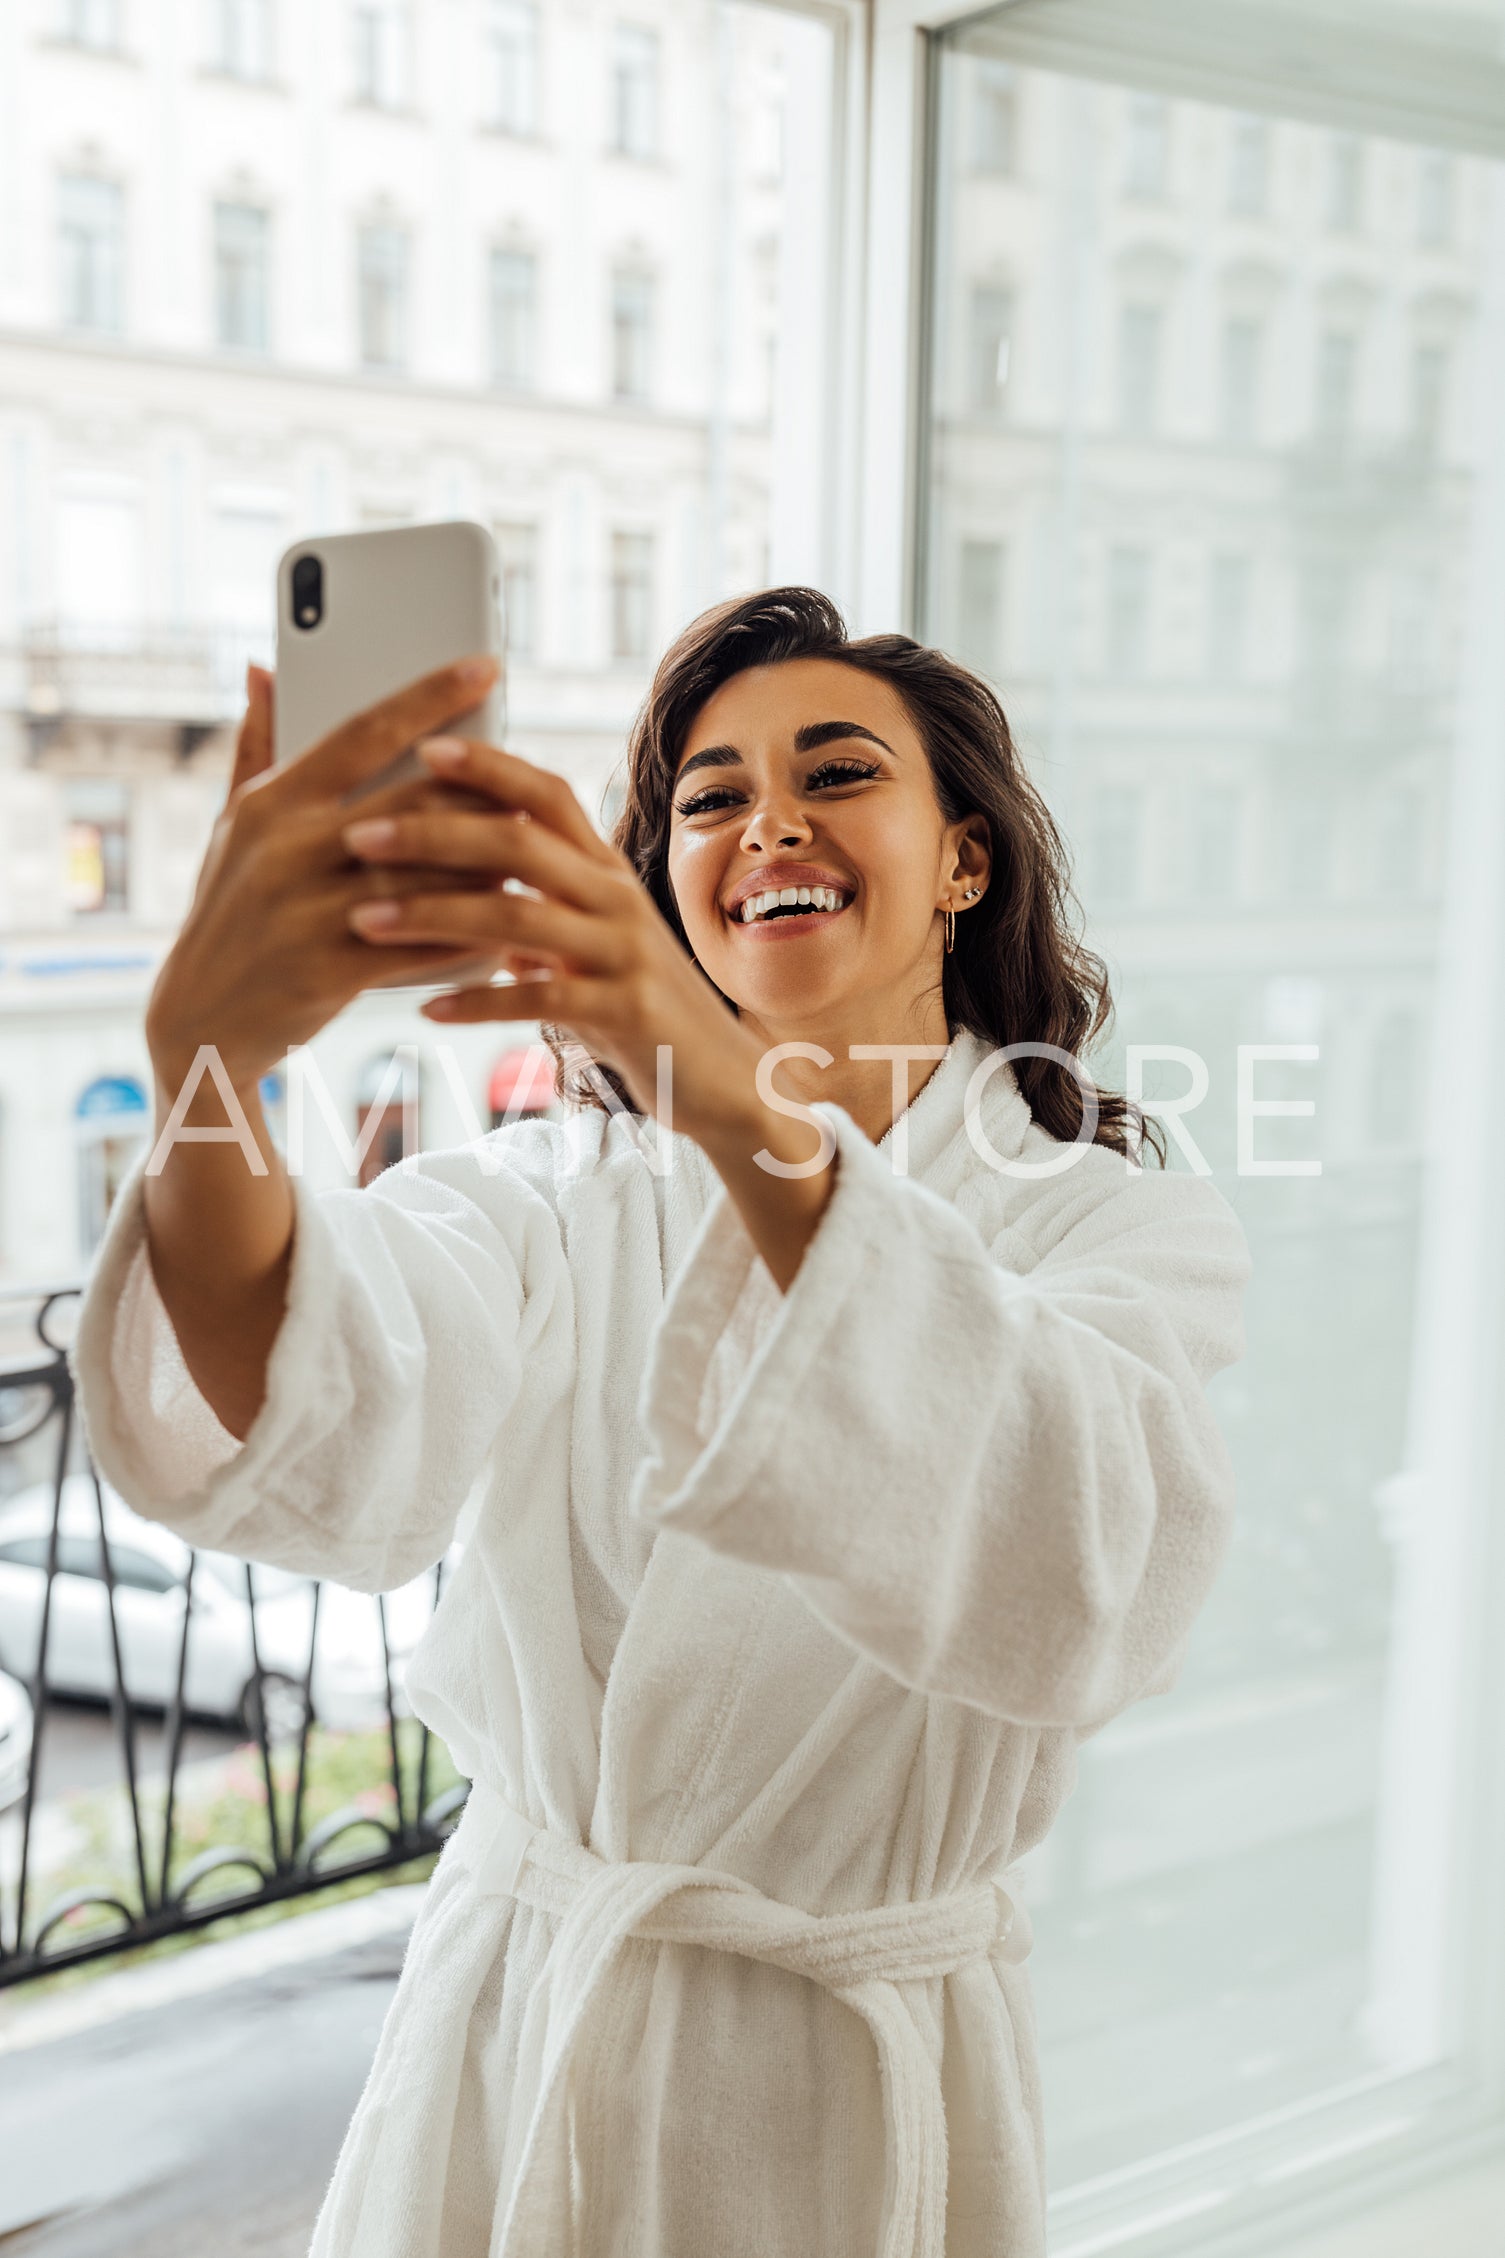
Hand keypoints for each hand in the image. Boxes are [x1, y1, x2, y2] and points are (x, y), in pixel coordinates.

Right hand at [147, 657, 507, 1097]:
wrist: (199, 1019)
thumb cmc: (231, 910)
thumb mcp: (234, 828)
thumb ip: (256, 745)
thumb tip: (262, 667)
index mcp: (271, 803)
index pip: (363, 732)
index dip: (429, 697)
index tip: (484, 667)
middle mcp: (286, 850)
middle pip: (413, 803)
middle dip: (482, 795)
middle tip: (533, 785)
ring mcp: (305, 912)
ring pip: (427, 878)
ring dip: (488, 868)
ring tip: (534, 856)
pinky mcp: (326, 972)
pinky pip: (420, 947)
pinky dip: (468, 938)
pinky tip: (507, 931)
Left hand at [338, 735, 768, 1143]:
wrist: (723, 1080)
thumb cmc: (643, 1009)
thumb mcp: (594, 944)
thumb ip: (543, 906)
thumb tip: (474, 876)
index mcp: (606, 872)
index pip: (549, 796)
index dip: (490, 767)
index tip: (424, 747)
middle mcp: (619, 901)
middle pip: (521, 845)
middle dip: (433, 834)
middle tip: (358, 834)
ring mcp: (625, 956)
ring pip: (519, 919)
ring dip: (433, 916)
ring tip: (364, 920)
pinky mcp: (627, 1013)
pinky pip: (540, 999)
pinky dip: (478, 1001)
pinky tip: (427, 1008)